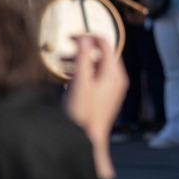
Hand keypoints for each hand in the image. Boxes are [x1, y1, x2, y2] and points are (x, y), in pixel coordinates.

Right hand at [64, 34, 127, 178]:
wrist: (88, 141)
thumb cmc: (83, 113)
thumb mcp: (80, 82)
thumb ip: (83, 58)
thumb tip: (85, 38)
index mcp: (114, 73)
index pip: (104, 44)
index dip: (86, 36)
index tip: (68, 37)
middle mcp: (117, 79)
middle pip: (101, 54)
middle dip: (81, 50)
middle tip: (63, 52)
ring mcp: (113, 89)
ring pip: (97, 66)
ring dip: (79, 61)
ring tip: (61, 64)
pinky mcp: (106, 97)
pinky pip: (95, 77)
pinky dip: (82, 72)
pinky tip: (68, 78)